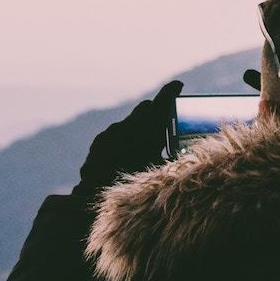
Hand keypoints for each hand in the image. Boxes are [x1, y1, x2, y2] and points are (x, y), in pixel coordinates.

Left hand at [74, 80, 183, 197]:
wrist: (96, 194)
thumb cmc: (134, 184)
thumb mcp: (159, 172)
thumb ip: (172, 158)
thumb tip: (182, 152)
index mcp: (148, 130)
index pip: (163, 100)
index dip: (172, 90)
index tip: (178, 85)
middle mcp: (129, 125)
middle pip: (145, 108)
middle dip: (155, 112)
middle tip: (163, 122)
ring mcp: (112, 132)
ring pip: (129, 122)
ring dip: (137, 128)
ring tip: (143, 146)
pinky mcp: (100, 141)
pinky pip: (114, 134)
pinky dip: (122, 140)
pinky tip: (124, 156)